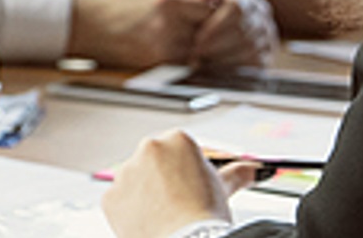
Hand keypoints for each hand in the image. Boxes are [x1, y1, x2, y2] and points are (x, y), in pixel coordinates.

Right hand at [68, 0, 216, 67]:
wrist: (86, 26)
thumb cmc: (118, 1)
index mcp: (166, 0)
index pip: (207, 8)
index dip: (203, 8)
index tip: (194, 9)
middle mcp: (167, 25)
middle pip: (205, 29)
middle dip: (198, 26)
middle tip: (183, 22)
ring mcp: (162, 47)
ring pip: (196, 48)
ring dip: (190, 43)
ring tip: (168, 34)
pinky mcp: (155, 64)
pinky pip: (182, 62)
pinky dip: (179, 56)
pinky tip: (161, 45)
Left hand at [102, 130, 251, 237]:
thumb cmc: (206, 215)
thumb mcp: (224, 189)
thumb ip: (235, 173)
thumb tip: (252, 170)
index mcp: (176, 139)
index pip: (183, 149)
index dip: (193, 169)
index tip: (198, 181)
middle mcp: (147, 149)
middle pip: (158, 163)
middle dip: (169, 180)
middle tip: (184, 200)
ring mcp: (126, 173)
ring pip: (138, 182)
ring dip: (149, 195)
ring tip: (168, 215)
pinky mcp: (110, 197)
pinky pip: (122, 202)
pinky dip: (133, 212)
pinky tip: (150, 223)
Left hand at [190, 0, 275, 67]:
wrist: (221, 18)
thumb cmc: (205, 6)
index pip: (237, 8)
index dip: (216, 26)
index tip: (197, 40)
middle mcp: (261, 15)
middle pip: (243, 31)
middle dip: (216, 47)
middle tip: (196, 56)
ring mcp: (266, 35)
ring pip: (249, 49)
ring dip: (222, 58)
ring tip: (202, 63)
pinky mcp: (266, 54)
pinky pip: (254, 64)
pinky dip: (233, 68)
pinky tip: (214, 70)